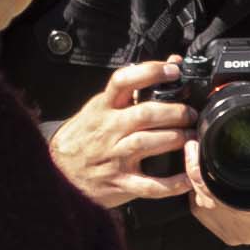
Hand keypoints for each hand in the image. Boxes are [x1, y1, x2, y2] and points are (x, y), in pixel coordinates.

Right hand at [50, 58, 193, 211]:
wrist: (58, 172)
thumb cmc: (83, 137)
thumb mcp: (100, 108)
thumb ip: (131, 89)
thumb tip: (171, 64)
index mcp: (103, 108)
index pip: (124, 81)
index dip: (151, 72)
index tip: (173, 70)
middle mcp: (109, 130)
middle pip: (145, 114)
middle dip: (175, 112)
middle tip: (191, 114)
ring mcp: (114, 157)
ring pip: (148, 144)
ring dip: (176, 139)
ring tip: (191, 138)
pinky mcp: (120, 183)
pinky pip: (150, 185)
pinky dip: (172, 184)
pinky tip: (187, 178)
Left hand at [187, 129, 249, 249]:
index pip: (217, 190)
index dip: (199, 166)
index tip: (197, 143)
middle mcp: (248, 225)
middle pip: (202, 196)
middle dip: (193, 169)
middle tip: (194, 146)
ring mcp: (237, 233)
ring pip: (199, 205)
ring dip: (196, 183)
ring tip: (199, 160)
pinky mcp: (230, 236)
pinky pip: (203, 214)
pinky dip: (200, 195)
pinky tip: (206, 180)